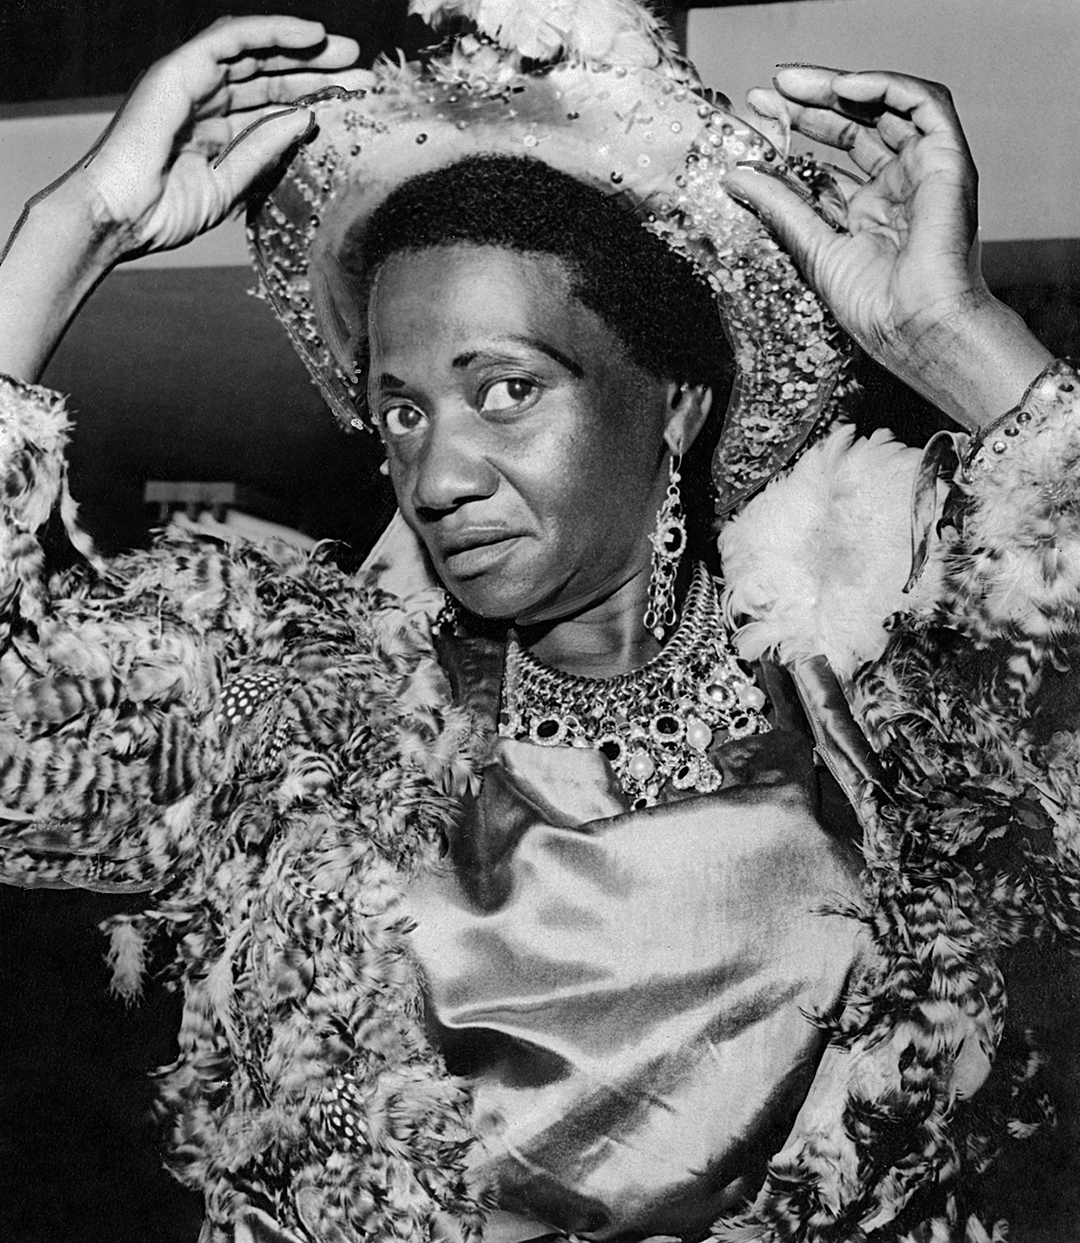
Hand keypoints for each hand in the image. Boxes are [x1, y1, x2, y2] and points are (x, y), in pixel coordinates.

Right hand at [65, 15, 370, 258]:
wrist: (119, 217)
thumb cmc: (163, 212)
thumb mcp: (231, 185)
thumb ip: (265, 150)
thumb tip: (306, 120)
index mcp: (215, 127)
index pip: (272, 104)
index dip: (314, 99)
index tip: (355, 101)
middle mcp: (204, 98)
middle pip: (271, 74)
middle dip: (319, 71)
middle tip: (365, 71)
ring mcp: (191, 80)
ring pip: (257, 52)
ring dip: (304, 49)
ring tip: (349, 52)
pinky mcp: (179, 69)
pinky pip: (231, 38)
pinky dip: (272, 31)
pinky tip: (310, 35)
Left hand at [724, 66, 1049, 425]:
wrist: (915, 328)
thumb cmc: (874, 310)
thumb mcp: (811, 248)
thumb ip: (778, 206)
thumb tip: (735, 174)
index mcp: (867, 212)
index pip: (829, 159)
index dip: (793, 135)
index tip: (756, 116)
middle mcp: (897, 187)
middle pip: (856, 126)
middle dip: (811, 103)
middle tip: (769, 91)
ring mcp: (924, 172)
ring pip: (886, 107)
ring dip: (841, 87)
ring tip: (794, 84)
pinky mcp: (948, 161)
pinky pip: (924, 104)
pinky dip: (886, 86)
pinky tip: (844, 86)